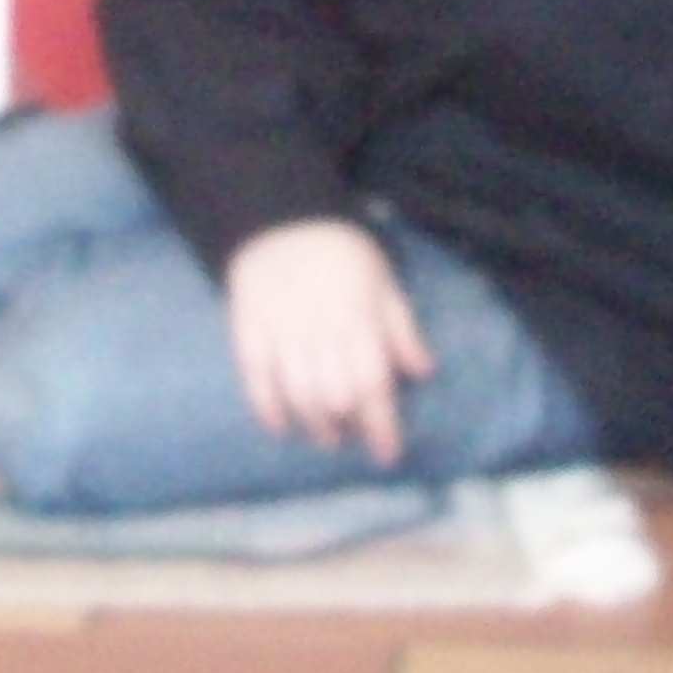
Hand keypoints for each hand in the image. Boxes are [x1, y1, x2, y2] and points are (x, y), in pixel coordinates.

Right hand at [223, 217, 436, 465]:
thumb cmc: (343, 252)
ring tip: (325, 435)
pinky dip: (268, 408)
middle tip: (354, 437)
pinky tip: (280, 426)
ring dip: (314, 424)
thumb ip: (402, 329)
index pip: (373, 383)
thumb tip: (423, 372)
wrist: (281, 218)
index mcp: (358, 318)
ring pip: (299, 394)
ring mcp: (281, 330)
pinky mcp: (249, 329)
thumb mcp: (384, 281)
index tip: (388, 454)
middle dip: (348, 427)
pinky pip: (256, 379)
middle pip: (335, 396)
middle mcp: (320, 329)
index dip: (382, 425)